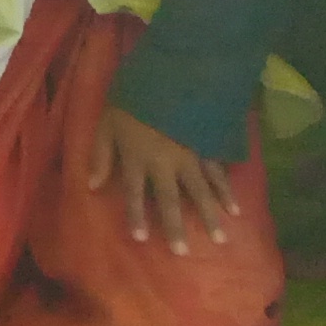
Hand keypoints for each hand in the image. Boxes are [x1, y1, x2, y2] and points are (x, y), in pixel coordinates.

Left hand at [84, 99, 238, 247]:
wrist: (168, 72)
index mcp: (138, 157)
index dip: (136, 217)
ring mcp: (189, 155)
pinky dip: (226, 192)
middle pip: (170, 200)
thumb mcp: (106, 122)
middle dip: (175, 227)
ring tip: (219, 240)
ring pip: (199, 192)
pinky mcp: (207, 145)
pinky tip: (234, 210)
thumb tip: (91, 186)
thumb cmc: (132, 98)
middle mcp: (164, 162)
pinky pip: (218, 173)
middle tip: (182, 253)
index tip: (140, 239)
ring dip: (208, 217)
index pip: (135, 194)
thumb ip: (100, 155)